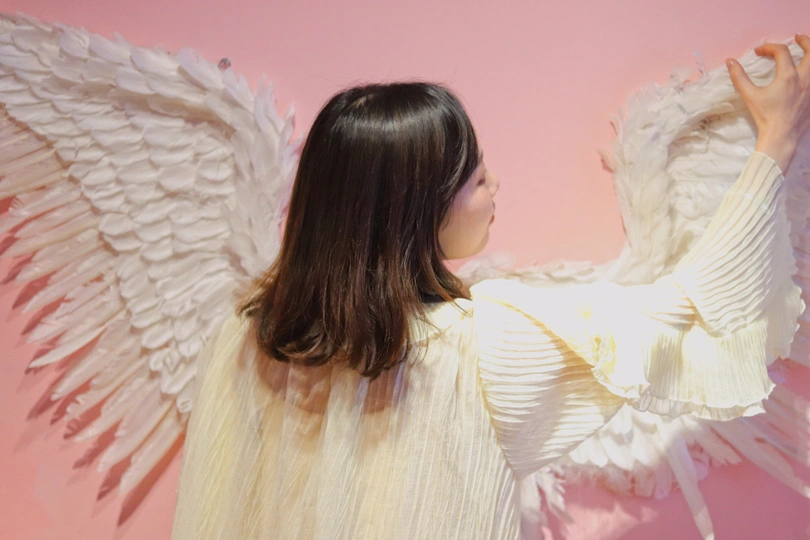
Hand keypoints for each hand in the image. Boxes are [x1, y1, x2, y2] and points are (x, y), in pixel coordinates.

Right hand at [726, 34, 809, 171]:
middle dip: (804, 41)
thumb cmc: (765, 116)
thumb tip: (730, 61)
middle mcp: (805, 78)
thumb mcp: (750, 96)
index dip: (769, 47)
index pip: (782, 51)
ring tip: (806, 52)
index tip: (759, 52)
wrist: (782, 136)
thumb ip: (739, 77)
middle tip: (798, 38)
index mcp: (789, 76)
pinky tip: (807, 74)